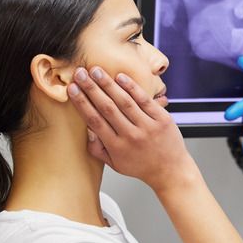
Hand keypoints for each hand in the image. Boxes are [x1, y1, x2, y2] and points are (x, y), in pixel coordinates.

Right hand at [68, 66, 195, 191]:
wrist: (171, 171)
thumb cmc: (141, 166)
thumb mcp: (114, 164)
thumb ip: (97, 149)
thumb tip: (86, 129)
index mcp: (116, 146)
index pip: (94, 120)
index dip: (82, 103)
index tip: (72, 88)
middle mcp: (131, 136)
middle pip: (107, 108)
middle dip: (91, 88)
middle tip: (80, 73)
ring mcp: (148, 127)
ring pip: (125, 101)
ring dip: (108, 84)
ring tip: (96, 71)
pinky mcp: (162, 119)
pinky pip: (145, 100)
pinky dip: (132, 87)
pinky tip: (120, 77)